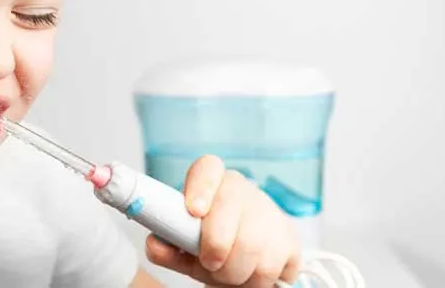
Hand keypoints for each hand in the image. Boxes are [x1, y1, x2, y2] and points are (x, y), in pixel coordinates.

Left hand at [145, 155, 301, 286]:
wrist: (246, 257)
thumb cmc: (209, 243)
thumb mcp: (184, 245)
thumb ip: (167, 245)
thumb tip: (155, 243)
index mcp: (211, 181)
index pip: (208, 168)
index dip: (201, 188)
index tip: (193, 211)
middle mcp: (241, 190)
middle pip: (230, 212)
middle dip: (215, 248)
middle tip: (209, 264)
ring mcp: (269, 212)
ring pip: (251, 246)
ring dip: (234, 271)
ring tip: (227, 273)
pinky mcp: (290, 238)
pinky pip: (272, 266)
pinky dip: (255, 280)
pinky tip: (248, 274)